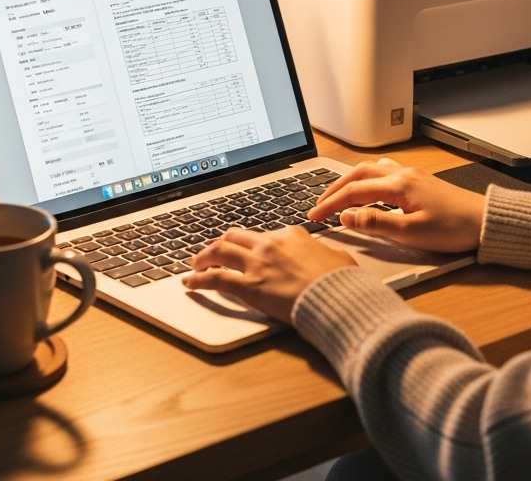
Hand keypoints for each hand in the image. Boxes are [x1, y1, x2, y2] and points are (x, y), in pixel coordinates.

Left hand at [183, 226, 355, 322]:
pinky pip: (215, 278)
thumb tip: (328, 257)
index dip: (250, 243)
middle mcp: (270, 244)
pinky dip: (198, 279)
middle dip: (220, 243)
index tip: (244, 250)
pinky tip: (190, 282)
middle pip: (235, 237)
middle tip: (212, 252)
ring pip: (219, 251)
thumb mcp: (336, 257)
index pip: (262, 235)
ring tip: (195, 264)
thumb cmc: (340, 280)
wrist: (336, 296)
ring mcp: (258, 263)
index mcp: (291, 234)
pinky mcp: (249, 286)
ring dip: (203, 256)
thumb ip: (323, 254)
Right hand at [309, 158, 484, 252]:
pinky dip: (367, 179)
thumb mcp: (411, 233)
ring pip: (370, 170)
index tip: (314, 216)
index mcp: (398, 185)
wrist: (485, 221)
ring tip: (337, 195)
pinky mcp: (419, 181)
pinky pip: (384, 173)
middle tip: (318, 204)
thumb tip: (347, 216)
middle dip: (334, 188)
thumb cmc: (453, 228)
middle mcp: (402, 174)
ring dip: (350, 181)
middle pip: (358, 174)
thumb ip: (376, 223)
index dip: (330, 204)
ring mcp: (411, 175)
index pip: (353, 191)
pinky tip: (368, 190)